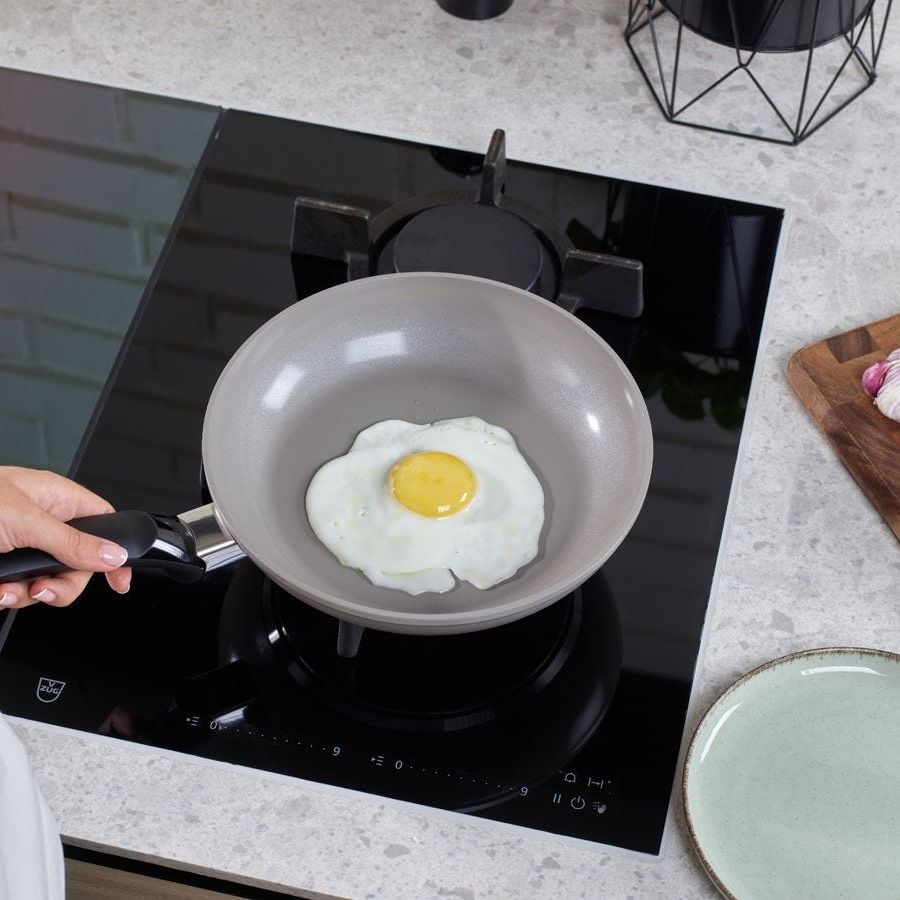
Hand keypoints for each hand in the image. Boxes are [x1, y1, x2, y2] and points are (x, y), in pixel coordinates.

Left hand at [0, 466, 130, 608]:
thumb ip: (72, 542)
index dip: (116, 550)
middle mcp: (41, 523)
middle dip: (63, 583)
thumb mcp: (25, 522)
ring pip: (49, 582)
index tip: (120, 580)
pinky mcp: (2, 569)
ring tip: (10, 590)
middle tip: (47, 588)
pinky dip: (8, 597)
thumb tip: (113, 555)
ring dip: (31, 593)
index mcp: (55, 498)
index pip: (102, 523)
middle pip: (78, 563)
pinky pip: (20, 592)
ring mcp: (20, 548)